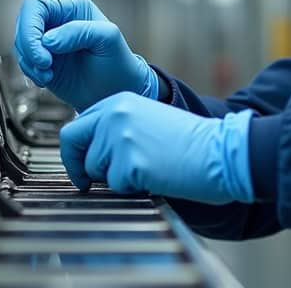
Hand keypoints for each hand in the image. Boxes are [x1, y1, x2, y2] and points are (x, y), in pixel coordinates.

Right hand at [14, 0, 157, 110]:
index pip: (36, 7)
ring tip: (49, 75)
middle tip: (45, 66)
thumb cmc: (118, 63)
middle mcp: (57, 22)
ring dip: (30, 63)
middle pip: (23, 25)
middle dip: (28, 48)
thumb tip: (49, 39)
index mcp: (72, 8)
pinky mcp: (43, 61)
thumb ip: (81, 32)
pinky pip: (24, 62)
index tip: (43, 51)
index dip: (31, 28)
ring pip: (20, 45)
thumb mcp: (108, 39)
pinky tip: (47, 79)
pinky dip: (30, 72)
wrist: (116, 92)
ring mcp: (48, 42)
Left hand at [59, 92, 254, 204]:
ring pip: (94, 169)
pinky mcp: (130, 162)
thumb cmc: (189, 142)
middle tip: (85, 183)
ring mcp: (121, 137)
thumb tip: (88, 152)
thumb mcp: (148, 121)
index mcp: (120, 101)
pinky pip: (114, 186)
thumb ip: (117, 128)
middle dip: (75, 165)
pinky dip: (131, 189)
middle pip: (71, 141)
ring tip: (146, 170)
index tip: (82, 165)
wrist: (219, 151)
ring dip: (113, 178)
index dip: (76, 149)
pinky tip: (155, 177)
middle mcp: (115, 114)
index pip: (78, 123)